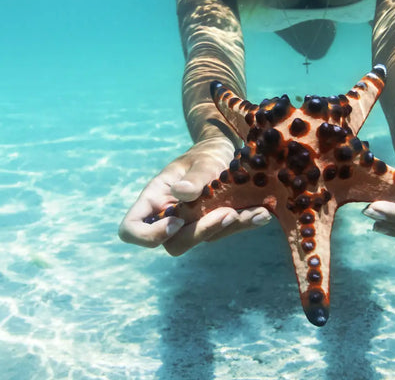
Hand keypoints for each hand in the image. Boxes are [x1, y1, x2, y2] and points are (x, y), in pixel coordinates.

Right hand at [117, 137, 271, 254]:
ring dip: (229, 228)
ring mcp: (193, 224)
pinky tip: (263, 214)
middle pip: (173, 243)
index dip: (147, 234)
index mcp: (154, 199)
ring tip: (255, 212)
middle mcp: (170, 216)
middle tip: (227, 213)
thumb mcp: (201, 159)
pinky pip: (228, 231)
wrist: (226, 151)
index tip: (175, 221)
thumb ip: (194, 177)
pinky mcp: (216, 225)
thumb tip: (183, 194)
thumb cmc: (205, 153)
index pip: (131, 229)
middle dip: (200, 232)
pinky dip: (246, 223)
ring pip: (204, 239)